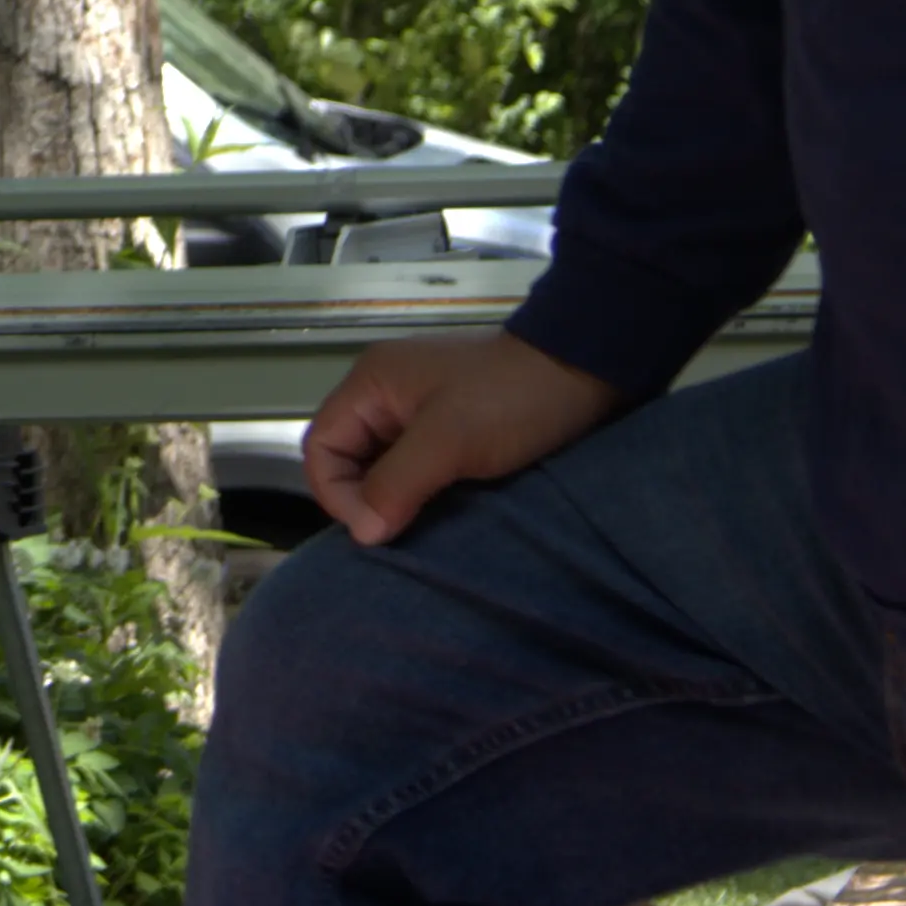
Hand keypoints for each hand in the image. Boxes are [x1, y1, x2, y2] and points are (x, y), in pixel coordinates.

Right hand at [297, 328, 623, 547]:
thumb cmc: (512, 399)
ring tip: (418, 530)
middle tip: (398, 534)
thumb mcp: (449, 440)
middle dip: (364, 502)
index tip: (378, 527)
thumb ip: (396, 483)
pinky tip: (438, 516)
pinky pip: (413, 471)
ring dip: (394, 502)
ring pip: (380, 470)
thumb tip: (363, 534)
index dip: (337, 494)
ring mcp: (417, 413)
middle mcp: (385, 396)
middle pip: (346, 461)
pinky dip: (419, 496)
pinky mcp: (448, 432)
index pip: (320, 448)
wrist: (584, 372)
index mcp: (371, 385)